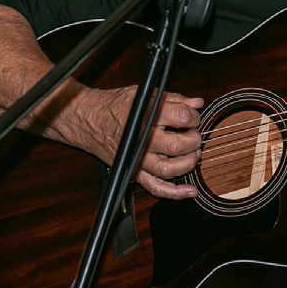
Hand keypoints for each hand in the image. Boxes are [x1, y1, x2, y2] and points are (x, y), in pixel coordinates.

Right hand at [79, 88, 203, 199]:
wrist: (89, 119)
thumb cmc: (115, 105)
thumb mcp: (147, 94)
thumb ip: (175, 99)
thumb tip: (197, 103)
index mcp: (147, 116)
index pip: (182, 118)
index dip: (193, 117)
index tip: (193, 117)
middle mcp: (142, 139)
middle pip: (177, 145)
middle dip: (193, 141)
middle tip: (194, 135)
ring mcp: (138, 158)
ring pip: (168, 169)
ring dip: (187, 164)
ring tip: (193, 154)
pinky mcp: (134, 171)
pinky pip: (155, 187)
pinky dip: (174, 192)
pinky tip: (189, 190)